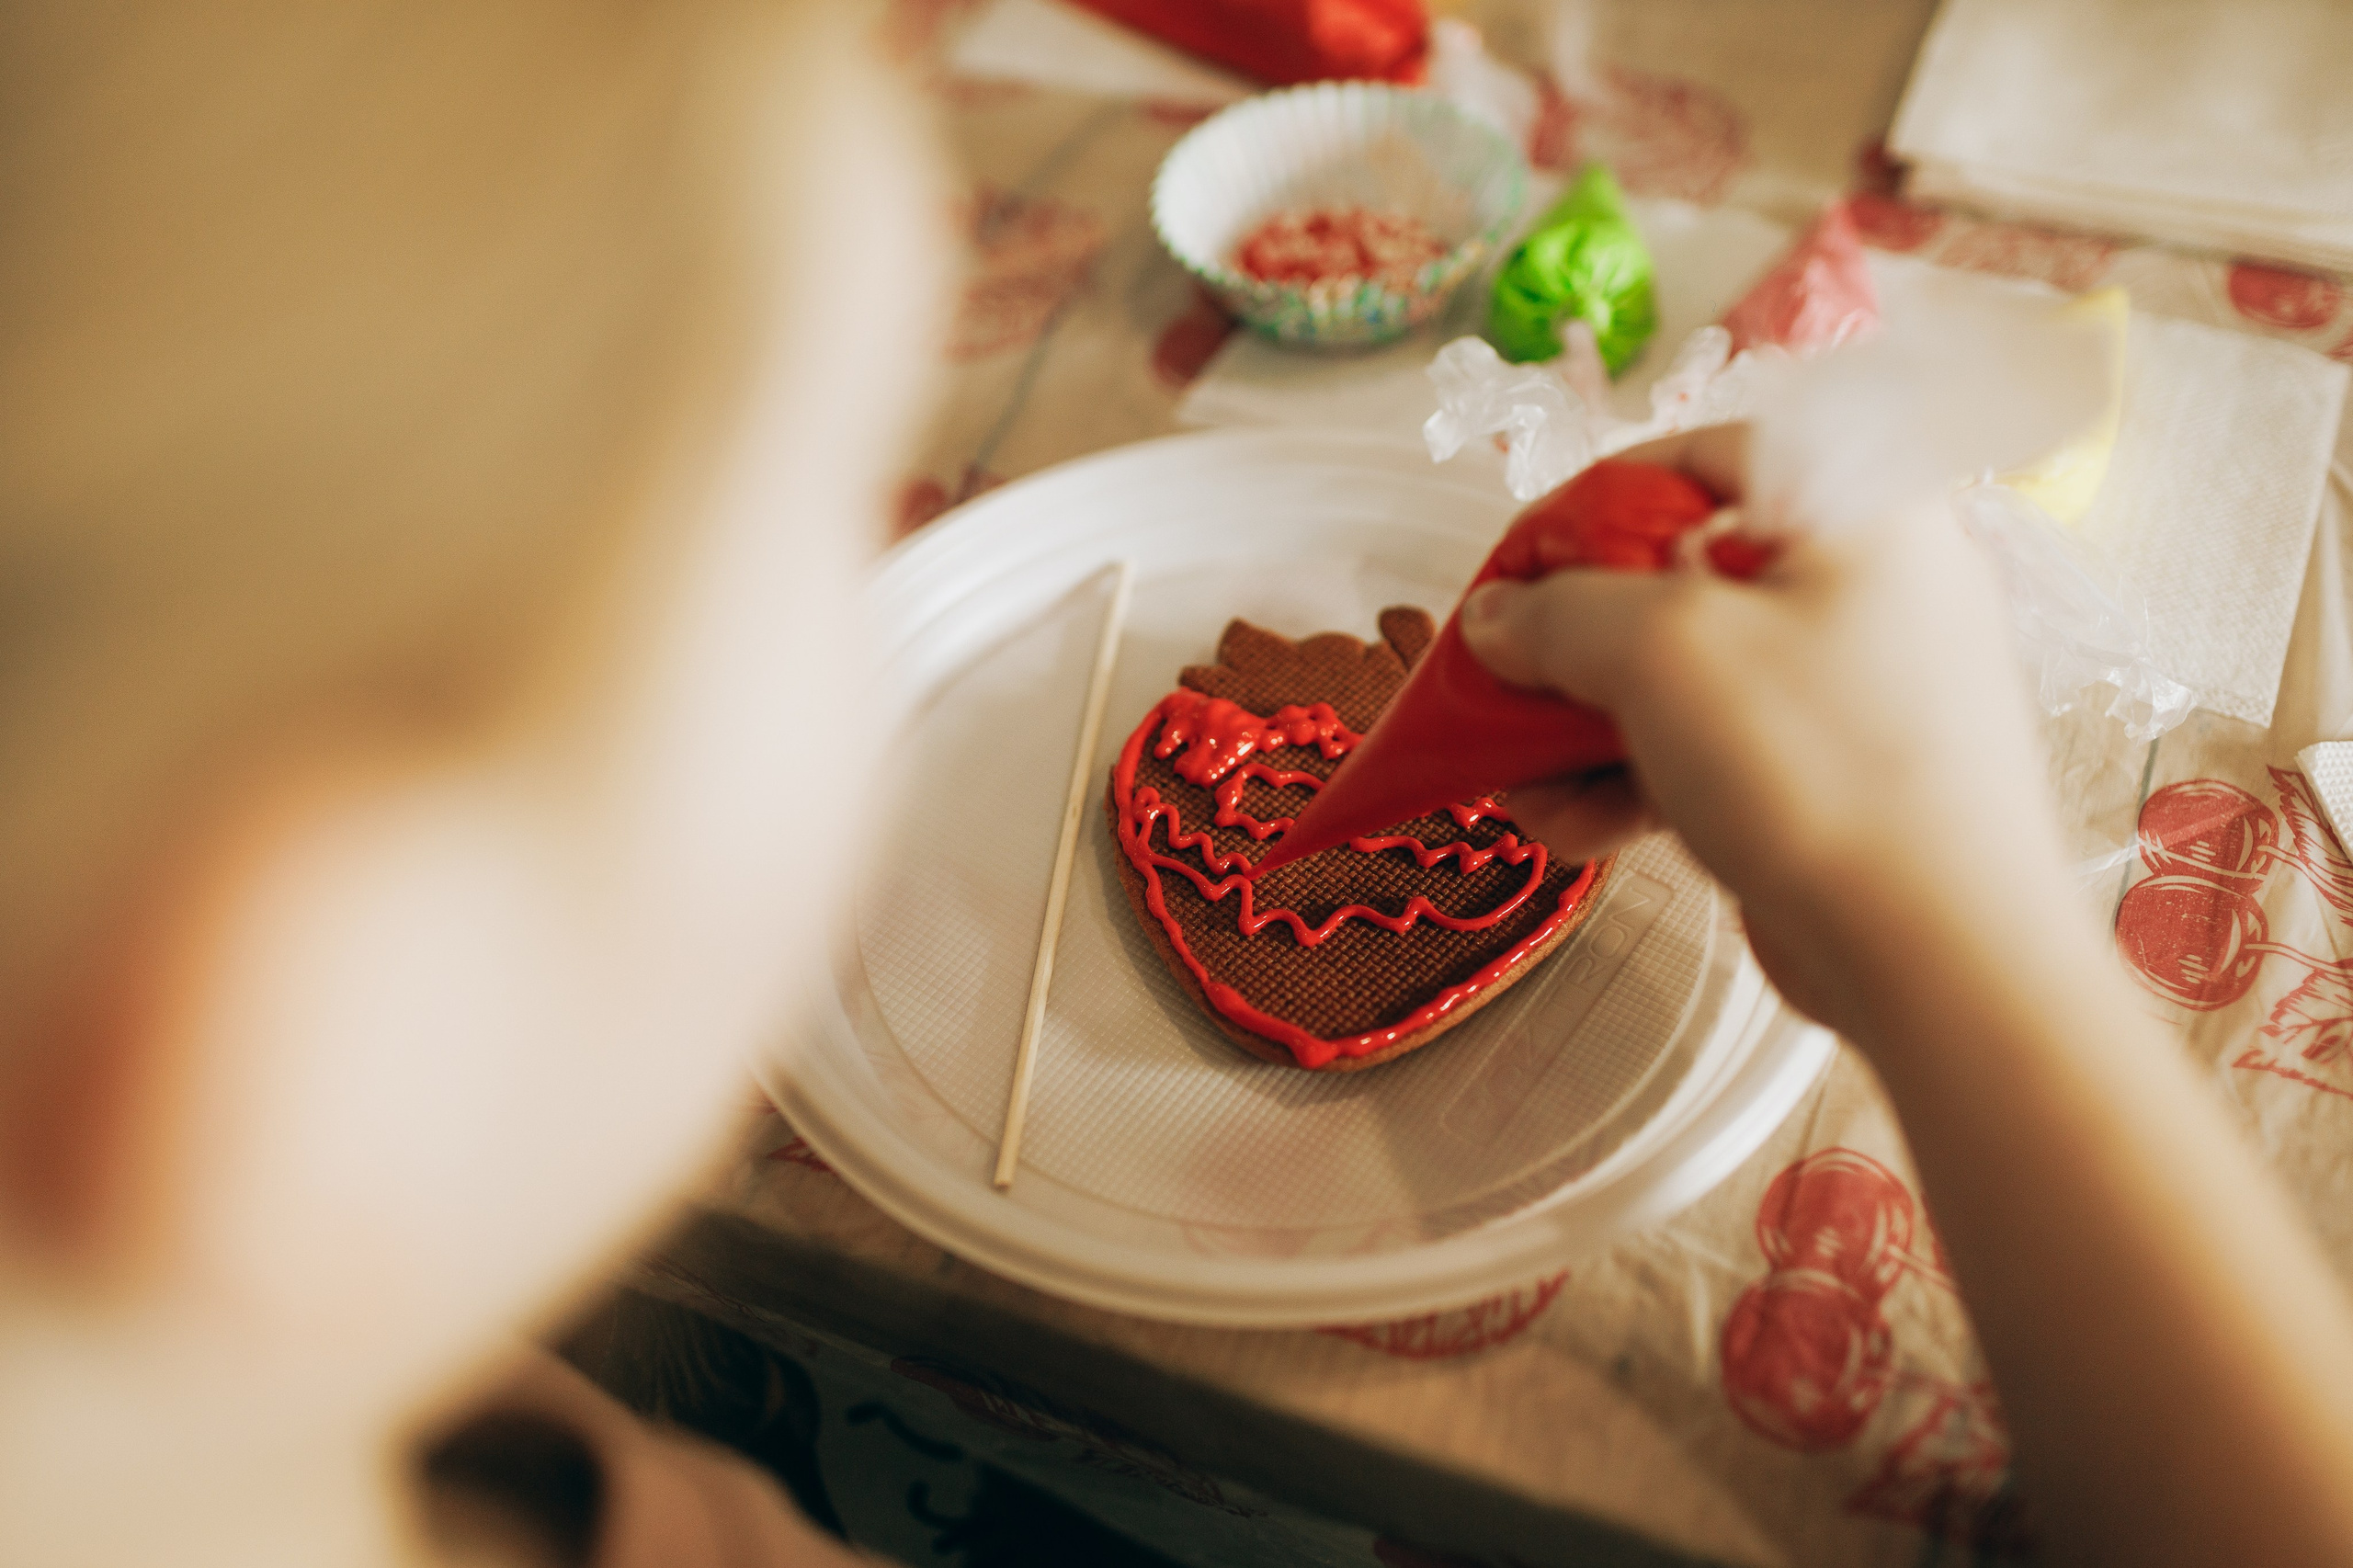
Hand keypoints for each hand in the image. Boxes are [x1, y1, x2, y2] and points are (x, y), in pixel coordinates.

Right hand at [1458, 426, 2076, 1038]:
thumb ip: (1557, 614)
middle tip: (1497, 686)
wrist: (1940, 958)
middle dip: (1568, 646)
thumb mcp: (1659, 652)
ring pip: (1687, 680)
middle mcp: (1866, 588)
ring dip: (1582, 730)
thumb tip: (1497, 616)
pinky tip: (1570, 826)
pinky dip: (1636, 782)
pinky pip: (1715, 753)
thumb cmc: (1827, 771)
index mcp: (1856, 511)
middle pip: (1677, 578)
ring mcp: (1855, 691)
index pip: (1695, 460)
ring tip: (1516, 783)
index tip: (1508, 572)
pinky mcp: (1838, 779)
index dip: (1583, 509)